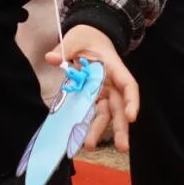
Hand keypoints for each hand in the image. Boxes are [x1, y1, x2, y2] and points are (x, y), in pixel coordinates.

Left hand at [47, 24, 138, 154]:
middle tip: (122, 148)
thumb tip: (52, 58)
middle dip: (121, 128)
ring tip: (89, 146)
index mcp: (114, 67)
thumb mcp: (76, 38)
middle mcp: (112, 84)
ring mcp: (103, 93)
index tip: (131, 116)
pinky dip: (87, 126)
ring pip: (105, 115)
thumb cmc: (87, 37)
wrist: (89, 37)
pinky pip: (91, 114)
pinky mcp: (93, 99)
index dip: (132, 101)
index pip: (128, 85)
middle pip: (120, 107)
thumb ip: (65, 48)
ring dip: (99, 131)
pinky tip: (80, 139)